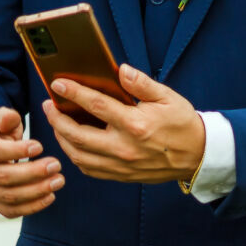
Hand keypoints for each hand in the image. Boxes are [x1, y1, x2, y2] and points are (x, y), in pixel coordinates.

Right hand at [0, 107, 64, 217]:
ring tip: (58, 181)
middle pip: (3, 176)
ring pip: (8, 196)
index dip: (17, 151)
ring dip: (36, 191)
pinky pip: (10, 211)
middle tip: (56, 165)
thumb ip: (5, 117)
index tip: (40, 146)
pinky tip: (50, 197)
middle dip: (33, 172)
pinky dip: (31, 207)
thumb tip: (11, 120)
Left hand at [42, 64, 204, 183]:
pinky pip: (89, 169)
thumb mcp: (167, 96)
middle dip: (57, 119)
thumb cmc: (182, 123)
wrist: (198, 156)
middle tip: (48, 105)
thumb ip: (141, 83)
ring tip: (56, 123)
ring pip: (78, 155)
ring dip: (62, 139)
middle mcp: (124, 147)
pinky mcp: (121, 176)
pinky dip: (75, 156)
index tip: (58, 84)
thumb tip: (121, 70)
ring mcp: (121, 165)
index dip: (73, 93)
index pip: (96, 105)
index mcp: (135, 124)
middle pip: (78, 134)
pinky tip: (72, 143)